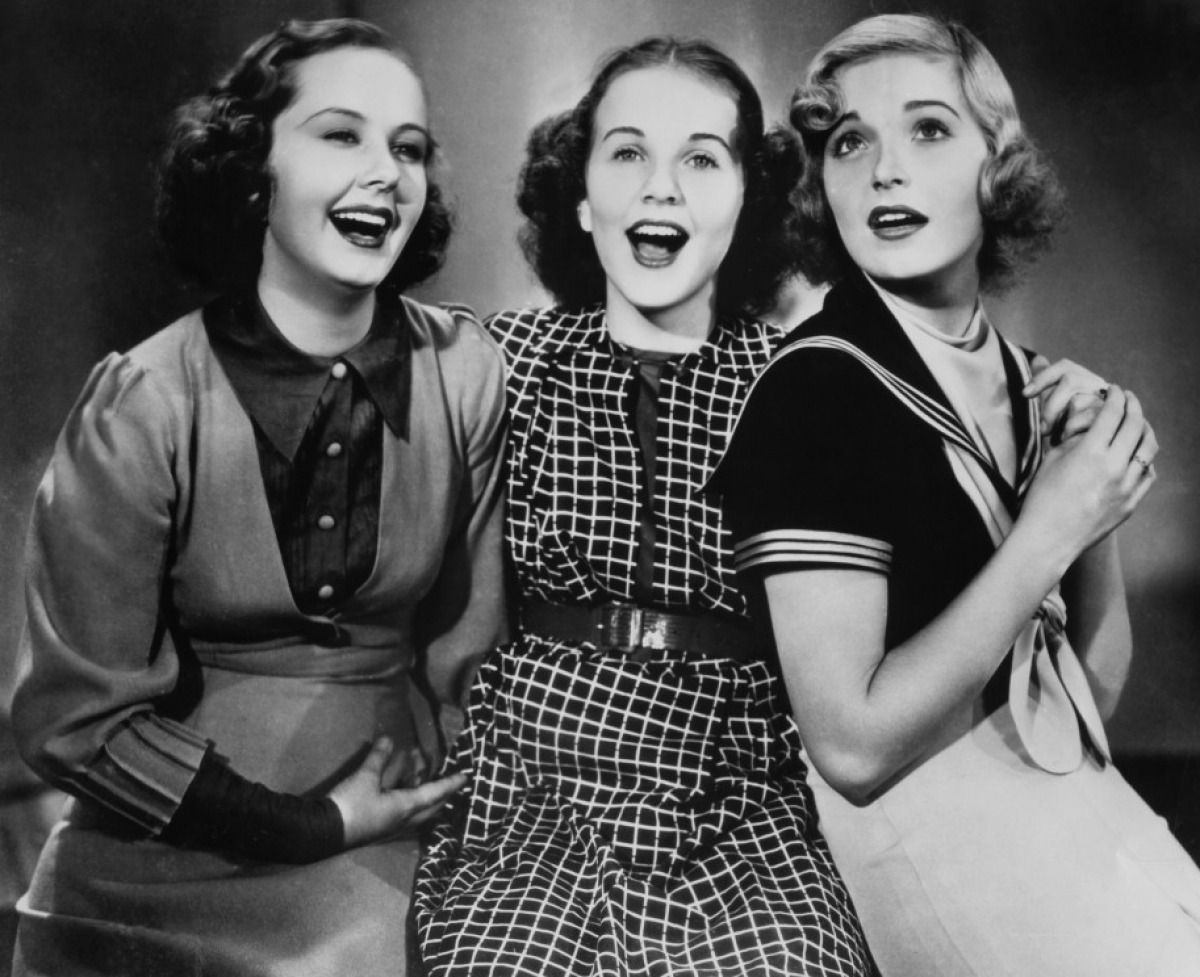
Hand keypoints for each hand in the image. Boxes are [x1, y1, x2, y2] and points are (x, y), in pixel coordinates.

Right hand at [327, 737, 466, 847]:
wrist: (325, 833)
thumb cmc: (351, 805)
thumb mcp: (365, 777)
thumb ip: (378, 757)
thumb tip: (389, 738)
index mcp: (405, 807)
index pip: (435, 793)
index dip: (450, 784)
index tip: (466, 777)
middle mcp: (404, 820)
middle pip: (431, 809)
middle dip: (443, 796)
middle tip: (450, 785)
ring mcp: (392, 829)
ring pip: (419, 816)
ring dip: (427, 802)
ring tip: (429, 788)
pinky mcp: (380, 831)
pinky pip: (406, 819)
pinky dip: (412, 807)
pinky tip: (404, 801)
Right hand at [1019, 385, 1157, 558]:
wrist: (1048, 538)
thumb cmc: (1042, 497)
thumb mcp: (1052, 460)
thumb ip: (1076, 437)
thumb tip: (1092, 420)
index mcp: (1089, 453)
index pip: (1112, 412)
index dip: (1115, 396)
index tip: (1114, 389)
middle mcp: (1113, 467)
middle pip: (1135, 425)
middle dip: (1133, 405)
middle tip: (1128, 398)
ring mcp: (1126, 487)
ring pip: (1148, 448)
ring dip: (1145, 429)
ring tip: (1137, 423)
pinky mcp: (1131, 503)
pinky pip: (1147, 473)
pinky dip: (1144, 459)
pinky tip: (1135, 454)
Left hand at [1023, 356, 1107, 443]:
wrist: (1086, 457)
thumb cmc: (1065, 429)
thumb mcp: (1052, 406)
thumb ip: (1046, 383)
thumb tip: (1038, 358)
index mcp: (1083, 379)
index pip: (1064, 367)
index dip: (1043, 377)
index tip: (1025, 394)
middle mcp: (1097, 386)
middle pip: (1070, 380)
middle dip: (1051, 405)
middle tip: (1043, 428)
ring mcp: (1108, 401)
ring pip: (1078, 399)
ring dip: (1062, 419)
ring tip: (1056, 435)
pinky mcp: (1114, 418)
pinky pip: (1090, 417)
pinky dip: (1073, 429)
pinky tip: (1067, 438)